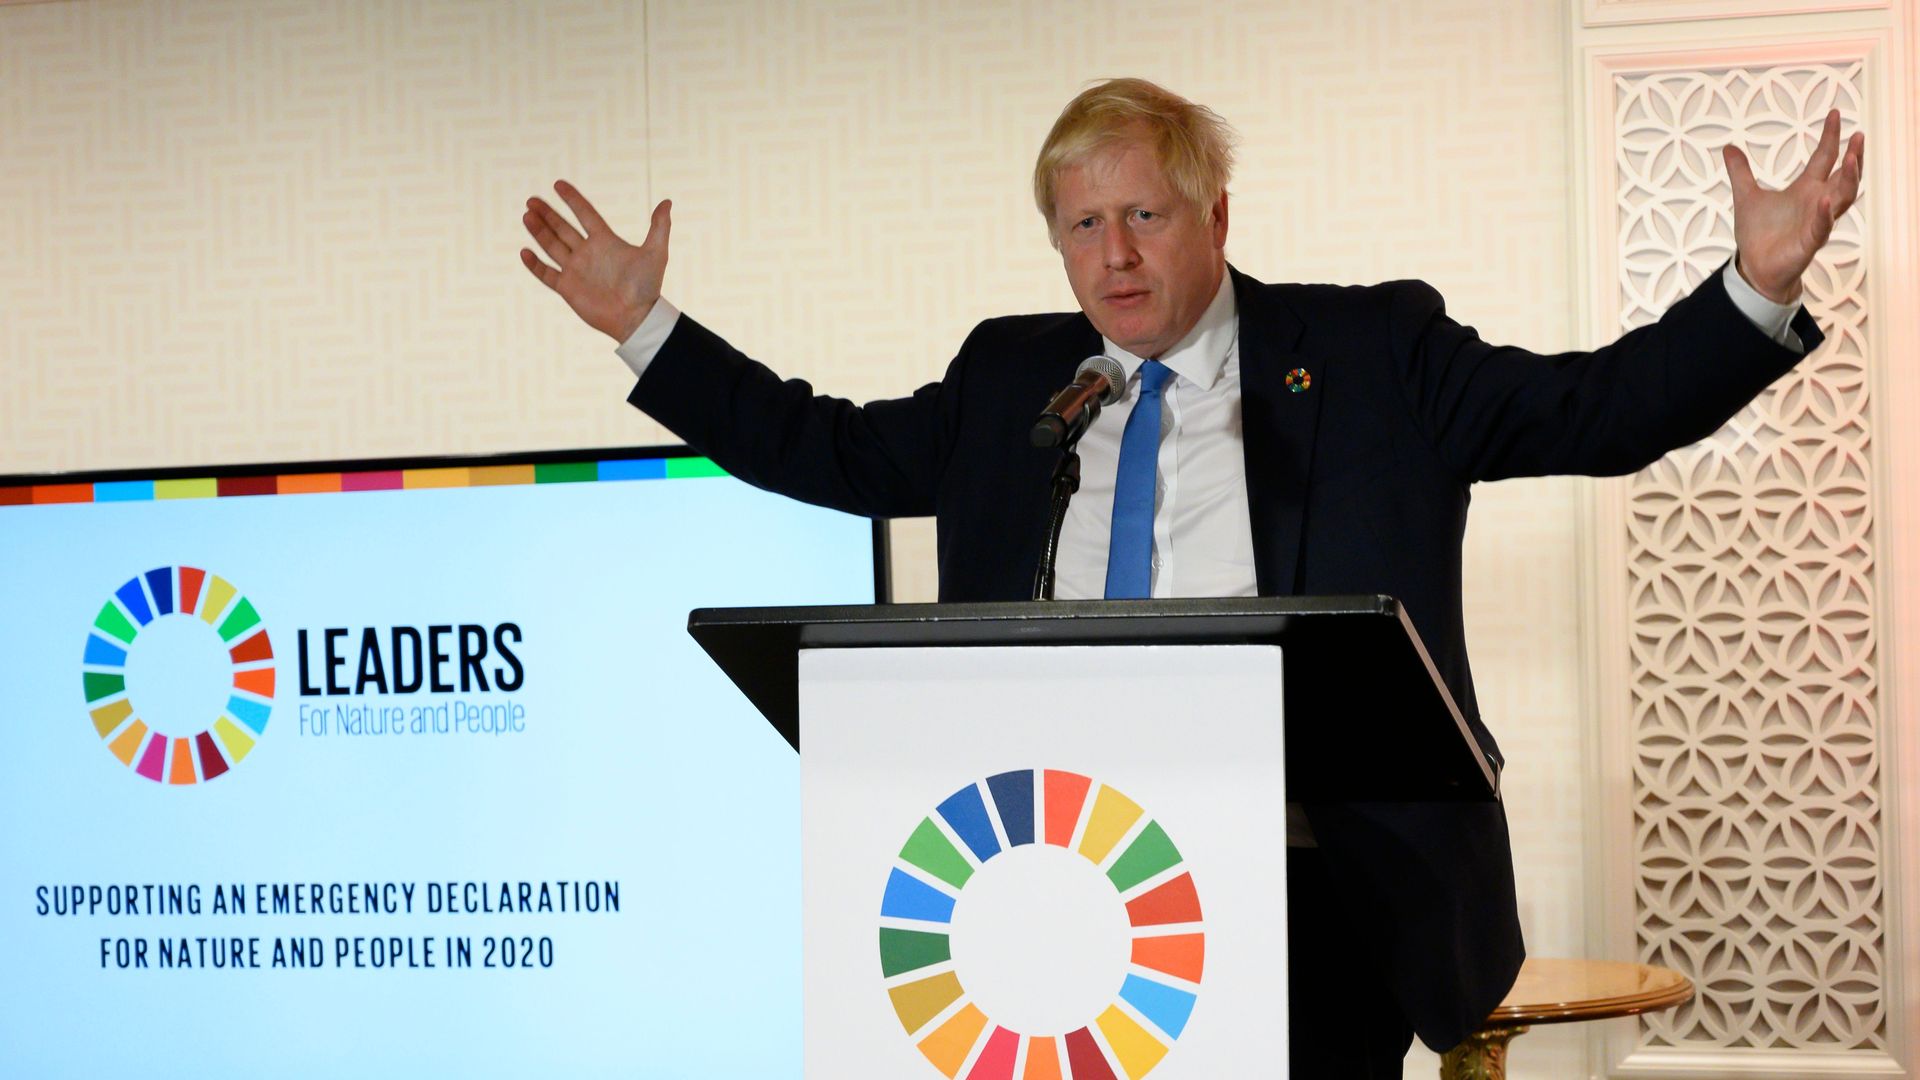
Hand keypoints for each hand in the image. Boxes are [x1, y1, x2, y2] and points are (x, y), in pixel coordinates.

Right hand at [520, 181, 670, 342]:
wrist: (637, 318)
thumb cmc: (647, 287)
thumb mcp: (656, 253)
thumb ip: (659, 227)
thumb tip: (667, 202)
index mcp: (605, 241)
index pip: (585, 214)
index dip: (572, 199)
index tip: (558, 184)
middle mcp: (588, 253)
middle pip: (562, 228)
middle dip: (547, 214)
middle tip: (532, 200)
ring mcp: (576, 270)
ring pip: (551, 246)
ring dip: (538, 231)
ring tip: (527, 215)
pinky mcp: (567, 288)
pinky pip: (546, 274)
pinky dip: (535, 264)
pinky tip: (525, 251)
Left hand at [1723, 109, 1863, 304]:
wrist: (1754, 267)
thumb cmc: (1758, 234)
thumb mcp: (1746, 196)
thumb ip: (1741, 172)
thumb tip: (1729, 148)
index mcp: (1806, 189)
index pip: (1824, 158)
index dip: (1831, 137)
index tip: (1835, 114)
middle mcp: (1817, 202)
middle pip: (1843, 176)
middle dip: (1853, 157)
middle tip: (1859, 136)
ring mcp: (1817, 222)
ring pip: (1843, 198)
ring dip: (1849, 179)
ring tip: (1852, 159)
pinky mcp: (1810, 242)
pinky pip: (1822, 226)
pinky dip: (1824, 213)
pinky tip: (1826, 199)